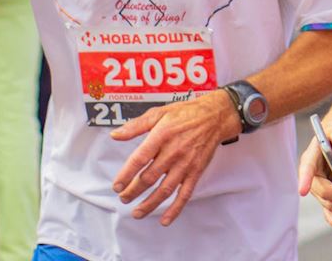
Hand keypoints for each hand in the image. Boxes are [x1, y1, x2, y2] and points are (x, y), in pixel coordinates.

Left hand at [109, 90, 236, 224]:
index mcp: (161, 135)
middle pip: (149, 177)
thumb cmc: (186, 114)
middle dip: (133, 191)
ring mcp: (186, 164)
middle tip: (124, 198)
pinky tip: (165, 219)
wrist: (215, 116)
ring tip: (137, 212)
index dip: (126, 175)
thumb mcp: (160, 113)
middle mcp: (173, 152)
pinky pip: (185, 193)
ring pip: (165, 189)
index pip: (139, 159)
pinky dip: (175, 208)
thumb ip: (137, 125)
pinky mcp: (196, 171)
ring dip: (149, 204)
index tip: (117, 185)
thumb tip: (116, 135)